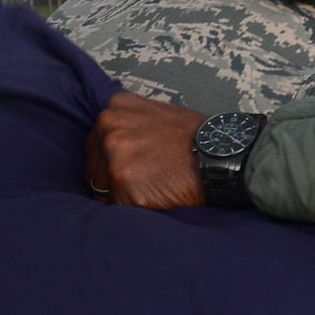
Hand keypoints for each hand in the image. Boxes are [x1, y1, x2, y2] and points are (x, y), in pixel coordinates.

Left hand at [86, 92, 207, 208]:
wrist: (222, 155)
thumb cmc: (197, 137)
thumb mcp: (159, 113)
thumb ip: (131, 122)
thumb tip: (112, 140)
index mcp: (116, 109)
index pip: (95, 143)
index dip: (112, 158)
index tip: (132, 165)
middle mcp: (110, 128)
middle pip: (93, 166)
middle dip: (111, 177)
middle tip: (145, 178)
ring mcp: (115, 157)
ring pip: (99, 188)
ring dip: (120, 192)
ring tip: (153, 185)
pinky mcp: (122, 184)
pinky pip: (115, 205)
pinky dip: (133, 205)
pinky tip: (155, 195)